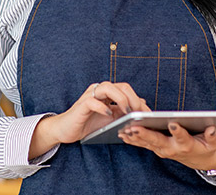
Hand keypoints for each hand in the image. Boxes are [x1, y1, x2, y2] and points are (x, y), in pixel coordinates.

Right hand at [29, 82, 150, 158]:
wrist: (67, 130)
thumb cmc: (89, 123)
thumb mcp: (111, 118)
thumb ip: (124, 111)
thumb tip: (143, 104)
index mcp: (108, 92)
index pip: (128, 90)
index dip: (139, 101)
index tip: (147, 114)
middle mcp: (100, 90)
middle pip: (122, 86)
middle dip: (133, 99)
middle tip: (138, 113)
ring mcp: (90, 95)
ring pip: (108, 88)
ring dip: (121, 100)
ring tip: (126, 112)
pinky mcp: (82, 104)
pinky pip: (93, 101)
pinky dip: (102, 107)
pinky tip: (108, 114)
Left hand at [118, 123, 215, 170]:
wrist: (197, 159)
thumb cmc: (204, 146)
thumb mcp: (213, 142)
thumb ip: (212, 136)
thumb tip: (211, 129)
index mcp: (186, 145)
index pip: (182, 137)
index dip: (178, 131)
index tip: (173, 123)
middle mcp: (172, 148)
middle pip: (158, 140)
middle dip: (146, 134)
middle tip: (135, 127)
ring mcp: (161, 149)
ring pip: (146, 142)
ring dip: (134, 136)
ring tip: (123, 129)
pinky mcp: (155, 148)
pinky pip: (142, 144)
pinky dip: (132, 139)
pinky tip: (122, 133)